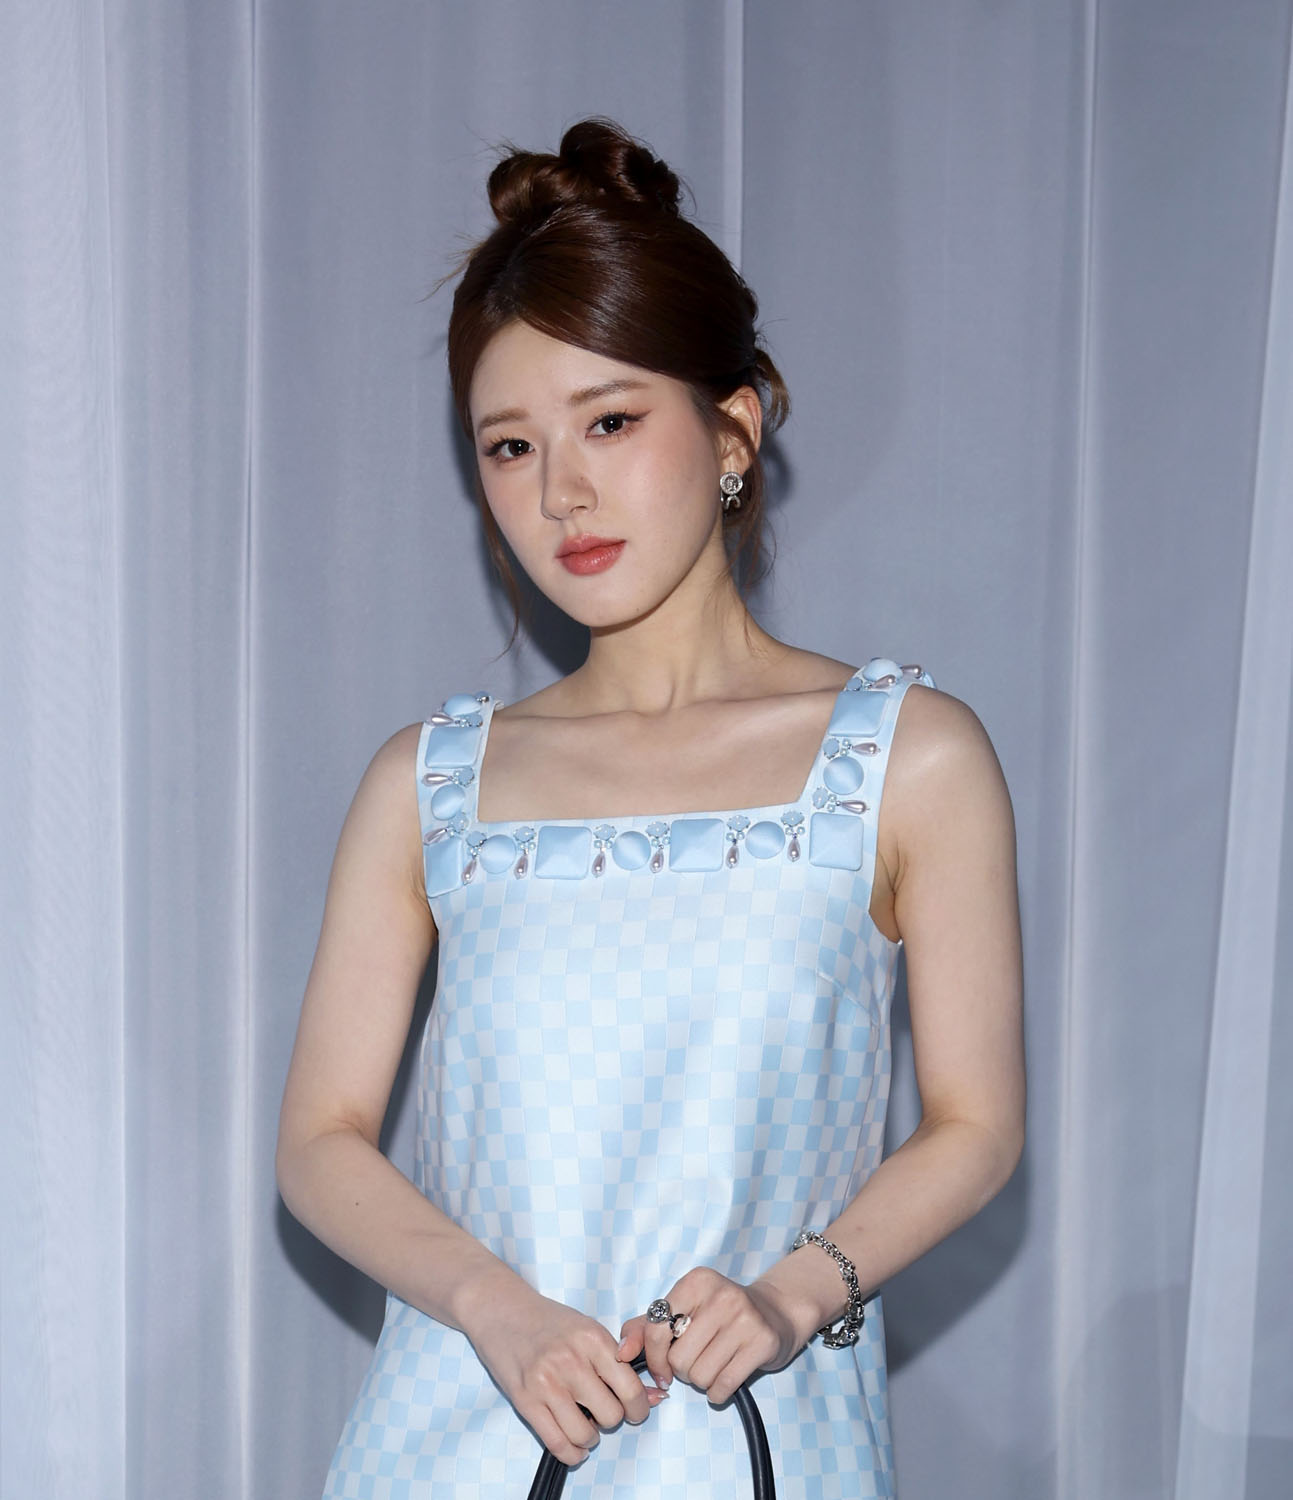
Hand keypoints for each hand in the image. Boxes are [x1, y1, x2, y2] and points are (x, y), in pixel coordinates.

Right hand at [465, 1281, 667, 1465]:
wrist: (502, 1310)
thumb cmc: (548, 1321)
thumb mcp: (588, 1329)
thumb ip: (619, 1361)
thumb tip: (657, 1395)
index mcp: (592, 1339)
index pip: (631, 1388)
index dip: (640, 1407)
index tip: (636, 1410)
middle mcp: (571, 1361)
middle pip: (611, 1415)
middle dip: (612, 1419)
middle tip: (603, 1411)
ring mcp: (546, 1382)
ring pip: (586, 1434)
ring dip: (590, 1436)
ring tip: (585, 1423)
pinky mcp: (526, 1401)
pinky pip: (558, 1443)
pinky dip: (572, 1453)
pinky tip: (575, 1446)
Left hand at [616, 1267, 804, 1406]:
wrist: (776, 1312)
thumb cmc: (720, 1314)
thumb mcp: (684, 1308)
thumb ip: (646, 1326)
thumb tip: (620, 1351)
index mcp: (695, 1282)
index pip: (656, 1328)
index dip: (653, 1358)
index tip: (661, 1371)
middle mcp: (720, 1295)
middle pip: (678, 1359)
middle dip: (682, 1370)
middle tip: (697, 1360)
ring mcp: (744, 1317)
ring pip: (699, 1375)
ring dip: (702, 1381)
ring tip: (714, 1364)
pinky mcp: (762, 1342)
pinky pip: (723, 1386)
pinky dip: (718, 1392)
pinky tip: (726, 1377)